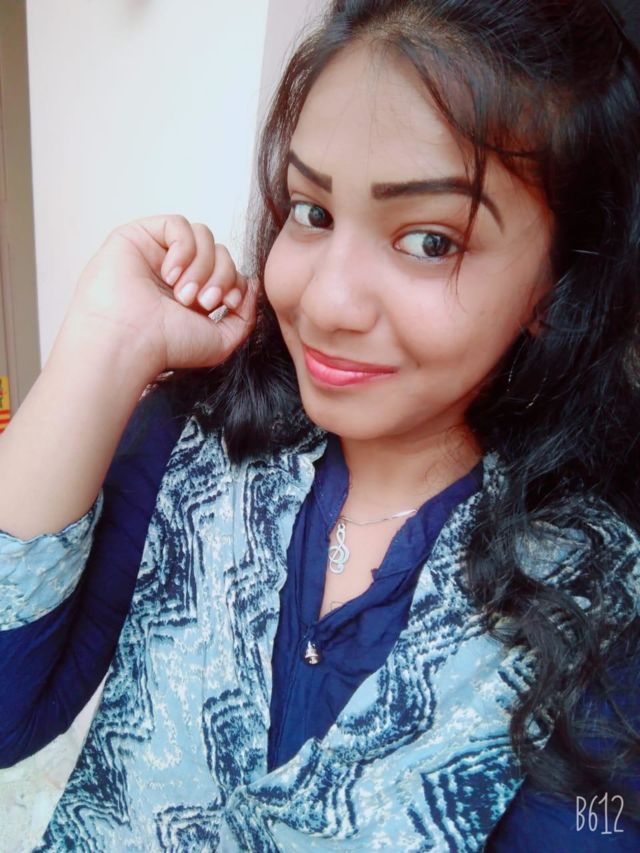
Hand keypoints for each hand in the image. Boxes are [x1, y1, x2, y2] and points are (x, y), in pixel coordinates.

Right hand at [67, 214, 257, 376]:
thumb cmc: (167, 347)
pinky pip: (178, 224)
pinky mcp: (138, 237)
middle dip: (220, 276)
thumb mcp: (221, 341)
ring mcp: (157, 254)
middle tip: (202, 302)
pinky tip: (170, 274)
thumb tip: (253, 283)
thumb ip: (245, 316)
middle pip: (220, 252)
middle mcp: (176, 274)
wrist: (128, 344)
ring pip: (204, 236)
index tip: (226, 304)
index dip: (234, 282)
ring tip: (183, 293)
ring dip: (202, 266)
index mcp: (193, 295)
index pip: (229, 271)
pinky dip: (183, 248)